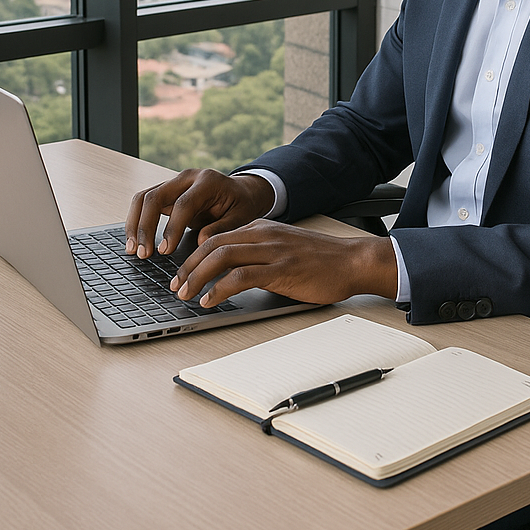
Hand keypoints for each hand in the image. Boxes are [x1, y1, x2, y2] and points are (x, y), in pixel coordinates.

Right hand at [125, 168, 275, 258]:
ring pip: (143, 198)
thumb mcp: (241, 218)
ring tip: (133, 250)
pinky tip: (135, 241)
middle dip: (145, 226)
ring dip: (135, 224)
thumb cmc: (242, 205)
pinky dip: (137, 221)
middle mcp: (187, 177)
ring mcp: (174, 182)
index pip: (183, 203)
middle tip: (144, 254)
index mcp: (208, 182)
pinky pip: (144, 203)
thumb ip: (221, 229)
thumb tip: (200, 243)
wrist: (242, 192)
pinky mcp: (167, 192)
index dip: (172, 228)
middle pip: (155, 197)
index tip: (165, 251)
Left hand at [167, 220, 397, 306]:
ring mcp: (272, 251)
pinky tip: (210, 301)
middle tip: (176, 285)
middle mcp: (264, 235)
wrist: (352, 261)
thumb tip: (233, 273)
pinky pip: (241, 277)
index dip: (194, 255)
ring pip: (221, 257)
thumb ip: (260, 254)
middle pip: (212, 244)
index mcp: (262, 228)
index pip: (217, 236)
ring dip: (197, 276)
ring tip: (186, 294)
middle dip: (188, 266)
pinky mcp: (281, 269)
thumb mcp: (285, 249)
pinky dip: (220, 289)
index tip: (183, 273)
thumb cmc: (322, 260)